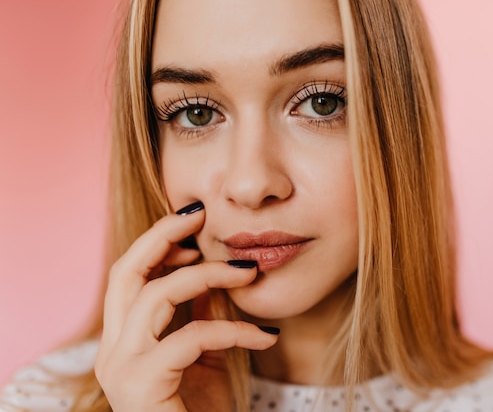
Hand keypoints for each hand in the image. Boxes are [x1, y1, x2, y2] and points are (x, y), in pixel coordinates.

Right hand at [94, 204, 277, 411]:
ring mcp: (121, 369)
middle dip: (161, 236)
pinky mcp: (141, 386)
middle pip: (124, 273)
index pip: (129, 275)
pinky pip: (189, 339)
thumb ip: (200, 312)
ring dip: (207, 275)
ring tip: (248, 272)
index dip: (159, 243)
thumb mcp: (204, 351)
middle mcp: (112, 350)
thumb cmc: (202, 408)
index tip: (196, 224)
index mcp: (124, 338)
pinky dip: (233, 330)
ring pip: (154, 295)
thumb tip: (212, 270)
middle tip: (199, 216)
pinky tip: (265, 335)